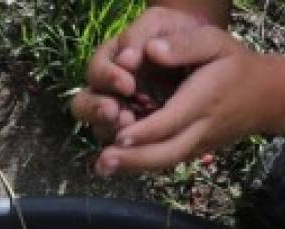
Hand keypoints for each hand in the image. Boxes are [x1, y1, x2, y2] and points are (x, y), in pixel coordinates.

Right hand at [71, 6, 209, 142]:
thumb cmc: (176, 32)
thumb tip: (128, 58)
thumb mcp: (161, 22)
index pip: (96, 72)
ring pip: (100, 130)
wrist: (201, 53)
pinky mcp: (135, 135)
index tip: (128, 83)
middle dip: (95, 110)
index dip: (107, 78)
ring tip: (129, 127)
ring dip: (110, 131)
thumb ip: (142, 34)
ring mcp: (119, 114)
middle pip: (82, 106)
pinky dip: (127, 149)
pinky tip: (138, 147)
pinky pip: (123, 148)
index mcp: (110, 61)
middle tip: (114, 112)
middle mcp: (108, 91)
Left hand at [95, 28, 281, 174]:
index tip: (121, 134)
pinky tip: (117, 163)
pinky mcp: (193, 150)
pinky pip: (165, 160)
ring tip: (102, 167)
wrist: (265, 97)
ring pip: (164, 161)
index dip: (146, 130)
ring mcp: (197, 144)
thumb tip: (151, 49)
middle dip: (134, 159)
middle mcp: (200, 128)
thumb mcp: (217, 42)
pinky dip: (140, 164)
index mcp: (205, 100)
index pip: (172, 121)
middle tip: (103, 161)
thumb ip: (185, 44)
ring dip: (132, 167)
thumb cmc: (235, 64)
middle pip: (166, 152)